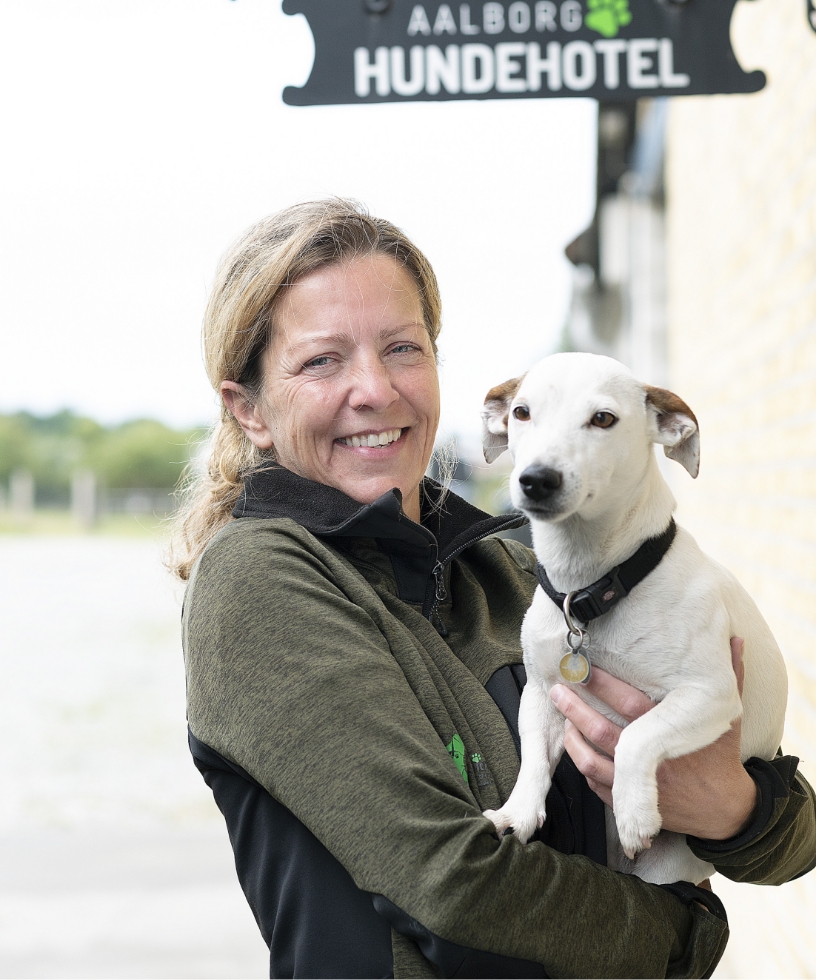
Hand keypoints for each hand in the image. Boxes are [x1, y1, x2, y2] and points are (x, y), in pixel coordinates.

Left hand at [551, 637, 758, 840]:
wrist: (726, 811)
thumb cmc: (720, 757)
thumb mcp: (727, 717)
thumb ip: (730, 676)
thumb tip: (736, 640)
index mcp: (669, 733)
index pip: (628, 704)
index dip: (602, 685)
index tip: (583, 668)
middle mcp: (650, 759)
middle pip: (601, 731)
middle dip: (575, 708)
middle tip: (557, 688)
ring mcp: (638, 785)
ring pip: (592, 761)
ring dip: (573, 739)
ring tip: (563, 719)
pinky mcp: (632, 804)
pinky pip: (597, 786)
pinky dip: (583, 767)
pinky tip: (576, 749)